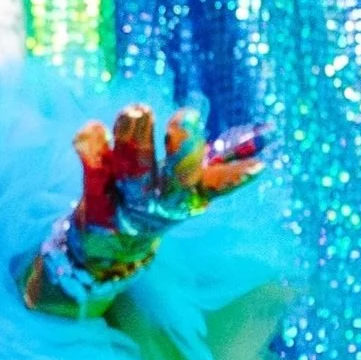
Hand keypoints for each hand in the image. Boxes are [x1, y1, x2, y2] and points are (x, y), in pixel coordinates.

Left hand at [75, 104, 264, 242]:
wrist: (107, 249)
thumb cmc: (155, 205)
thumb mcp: (191, 186)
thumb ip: (224, 161)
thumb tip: (268, 133)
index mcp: (189, 197)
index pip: (216, 187)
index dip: (235, 179)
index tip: (258, 166)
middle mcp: (161, 204)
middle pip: (174, 180)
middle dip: (182, 151)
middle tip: (185, 116)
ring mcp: (128, 206)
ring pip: (133, 175)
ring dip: (135, 142)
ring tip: (137, 109)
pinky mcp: (94, 205)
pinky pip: (93, 176)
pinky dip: (92, 151)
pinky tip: (92, 128)